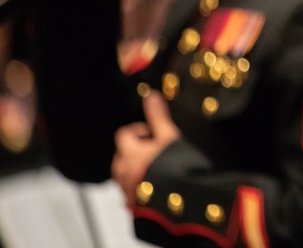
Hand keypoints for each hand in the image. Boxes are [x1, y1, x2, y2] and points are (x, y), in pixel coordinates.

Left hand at [111, 91, 180, 205]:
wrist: (182, 202)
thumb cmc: (175, 167)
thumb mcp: (170, 136)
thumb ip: (158, 117)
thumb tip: (150, 95)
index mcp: (130, 154)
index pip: (123, 135)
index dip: (138, 130)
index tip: (153, 132)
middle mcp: (123, 173)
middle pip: (120, 157)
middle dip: (133, 152)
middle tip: (154, 150)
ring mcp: (128, 192)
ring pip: (124, 177)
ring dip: (134, 170)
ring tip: (155, 169)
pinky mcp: (135, 207)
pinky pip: (132, 193)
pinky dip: (139, 187)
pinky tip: (156, 186)